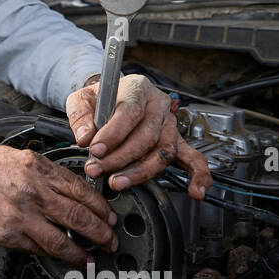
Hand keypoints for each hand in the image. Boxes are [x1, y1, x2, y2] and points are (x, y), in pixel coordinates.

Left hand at [65, 74, 211, 198]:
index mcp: (137, 88)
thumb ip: (80, 116)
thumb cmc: (100, 99)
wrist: (114, 98)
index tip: (96, 149)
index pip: (130, 111)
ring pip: (163, 152)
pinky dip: (197, 174)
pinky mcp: (176, 141)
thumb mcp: (81, 99)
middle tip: (97, 170)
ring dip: (140, 172)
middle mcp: (158, 105)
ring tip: (118, 183)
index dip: (113, 133)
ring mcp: (170, 124)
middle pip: (146, 136)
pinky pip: (193, 157)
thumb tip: (84, 138)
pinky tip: (195, 190)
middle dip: (120, 158)